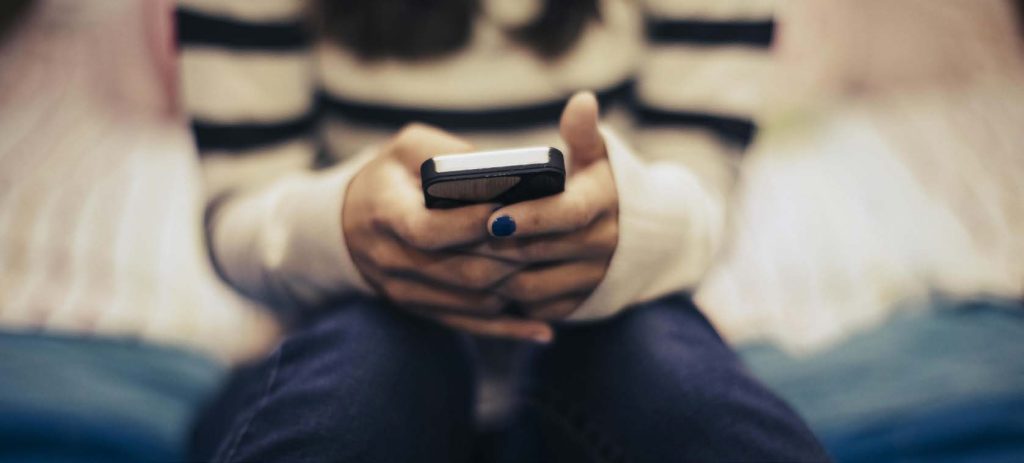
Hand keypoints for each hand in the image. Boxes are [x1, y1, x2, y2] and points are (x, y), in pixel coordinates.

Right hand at [343, 123, 553, 341]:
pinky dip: (507, 329)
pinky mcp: (421, 310)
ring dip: (515, 290)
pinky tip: (542, 328)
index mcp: (385, 214)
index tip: (511, 210)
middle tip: (551, 243)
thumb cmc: (390, 177)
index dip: (471, 224)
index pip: (429, 230)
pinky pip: (469, 326)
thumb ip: (449, 154)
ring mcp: (406, 291)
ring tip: (552, 273)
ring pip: (471, 302)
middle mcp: (392, 260)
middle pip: (461, 271)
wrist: (347, 223)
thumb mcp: (407, 148)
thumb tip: (504, 175)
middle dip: (509, 258)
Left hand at [472, 92, 618, 319]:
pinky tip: (476, 280)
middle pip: (539, 252)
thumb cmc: (601, 186)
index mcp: (604, 204)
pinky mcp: (577, 305)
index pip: (566, 213)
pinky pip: (534, 308)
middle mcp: (602, 246)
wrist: (638, 237)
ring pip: (530, 286)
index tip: (495, 215)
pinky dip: (504, 298)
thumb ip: (584, 132)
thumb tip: (582, 101)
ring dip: (492, 275)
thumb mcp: (598, 156)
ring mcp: (590, 279)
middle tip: (452, 238)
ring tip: (458, 257)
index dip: (530, 216)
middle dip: (494, 246)